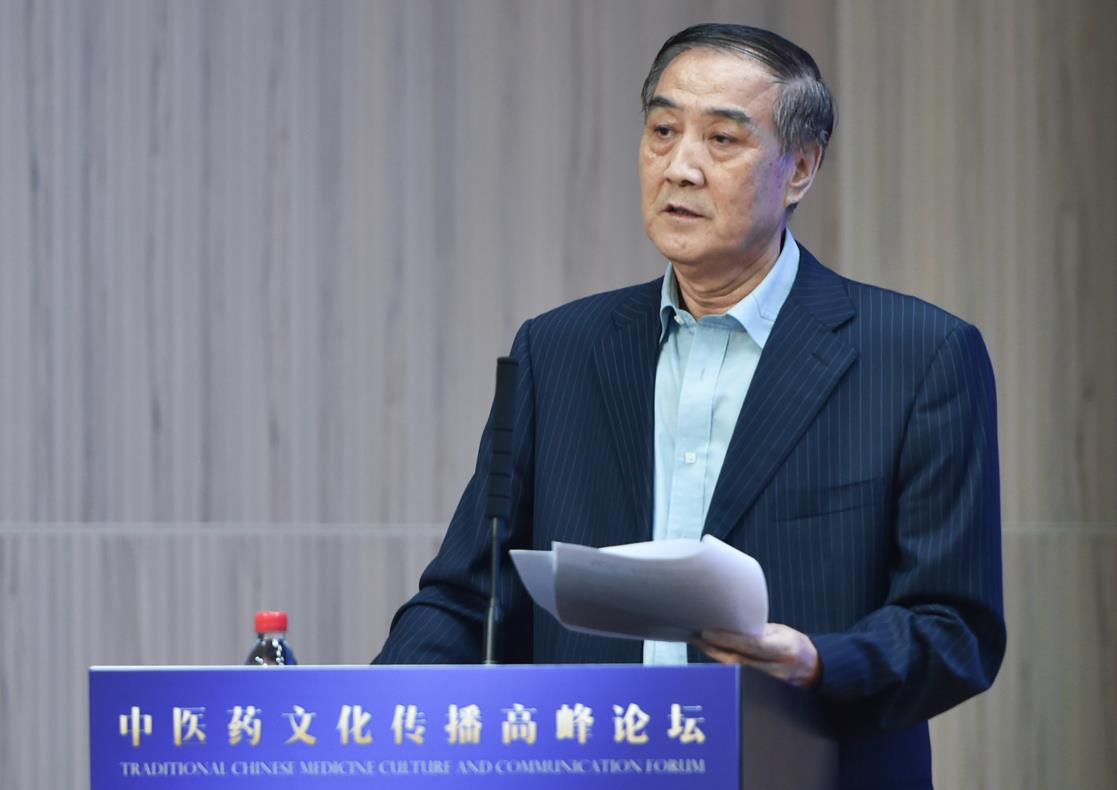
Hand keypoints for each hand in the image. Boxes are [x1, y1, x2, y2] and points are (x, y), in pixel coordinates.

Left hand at [690, 623, 820, 687]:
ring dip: (715, 656)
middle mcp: (778, 668)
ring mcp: (770, 682)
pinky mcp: (763, 689)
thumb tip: (730, 624)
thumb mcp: (781, 632)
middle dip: (714, 648)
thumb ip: (758, 631)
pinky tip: (712, 654)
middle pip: (738, 660)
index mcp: (785, 649)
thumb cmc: (794, 645)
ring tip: (699, 642)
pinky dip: (723, 664)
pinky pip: (739, 675)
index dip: (727, 639)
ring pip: (735, 670)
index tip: (707, 631)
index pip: (751, 644)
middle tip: (696, 636)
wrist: (813, 669)